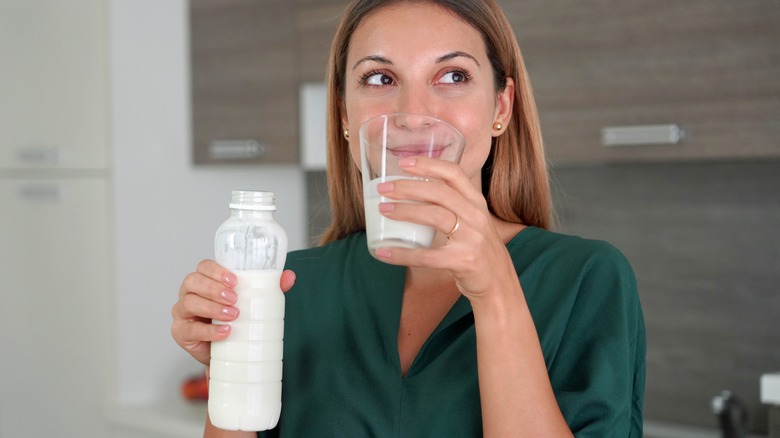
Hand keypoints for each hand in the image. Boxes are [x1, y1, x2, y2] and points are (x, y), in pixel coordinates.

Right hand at [171, 260, 295, 364]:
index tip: (235, 281)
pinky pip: (190, 329)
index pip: (204, 267)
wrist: (229, 353)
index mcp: (204, 281)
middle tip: (235, 299)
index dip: (216, 271)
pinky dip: (209, 331)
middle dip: (213, 289)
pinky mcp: (181, 333)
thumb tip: (289, 276)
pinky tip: (225, 332)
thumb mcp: (252, 303)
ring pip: (189, 303)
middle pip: (192, 282)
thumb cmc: (236, 320)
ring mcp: (182, 313)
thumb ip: (269, 288)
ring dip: (212, 308)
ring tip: (234, 315)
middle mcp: (189, 293)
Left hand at [373, 156, 517, 298]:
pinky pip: (427, 256)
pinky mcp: (463, 261)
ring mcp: (472, 238)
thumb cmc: (478, 251)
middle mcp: (476, 216)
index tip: (404, 162)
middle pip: (439, 192)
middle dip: (408, 187)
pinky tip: (383, 252)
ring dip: (405, 211)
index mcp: (477, 203)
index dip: (428, 165)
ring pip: (435, 216)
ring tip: (383, 210)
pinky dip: (402, 254)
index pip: (454, 174)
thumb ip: (453, 207)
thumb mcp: (473, 222)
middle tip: (384, 188)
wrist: (499, 284)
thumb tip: (413, 193)